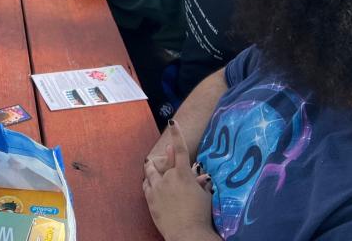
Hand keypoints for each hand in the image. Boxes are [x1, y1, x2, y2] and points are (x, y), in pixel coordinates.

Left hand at [142, 122, 217, 240]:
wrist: (187, 234)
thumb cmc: (200, 214)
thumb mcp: (205, 196)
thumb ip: (201, 183)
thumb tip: (202, 174)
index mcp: (183, 174)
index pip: (179, 149)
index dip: (176, 134)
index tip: (172, 122)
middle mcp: (168, 177)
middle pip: (164, 160)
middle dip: (166, 154)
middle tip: (167, 151)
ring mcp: (157, 187)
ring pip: (150, 171)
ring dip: (152, 166)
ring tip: (152, 163)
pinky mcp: (150, 199)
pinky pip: (146, 185)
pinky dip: (148, 181)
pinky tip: (149, 182)